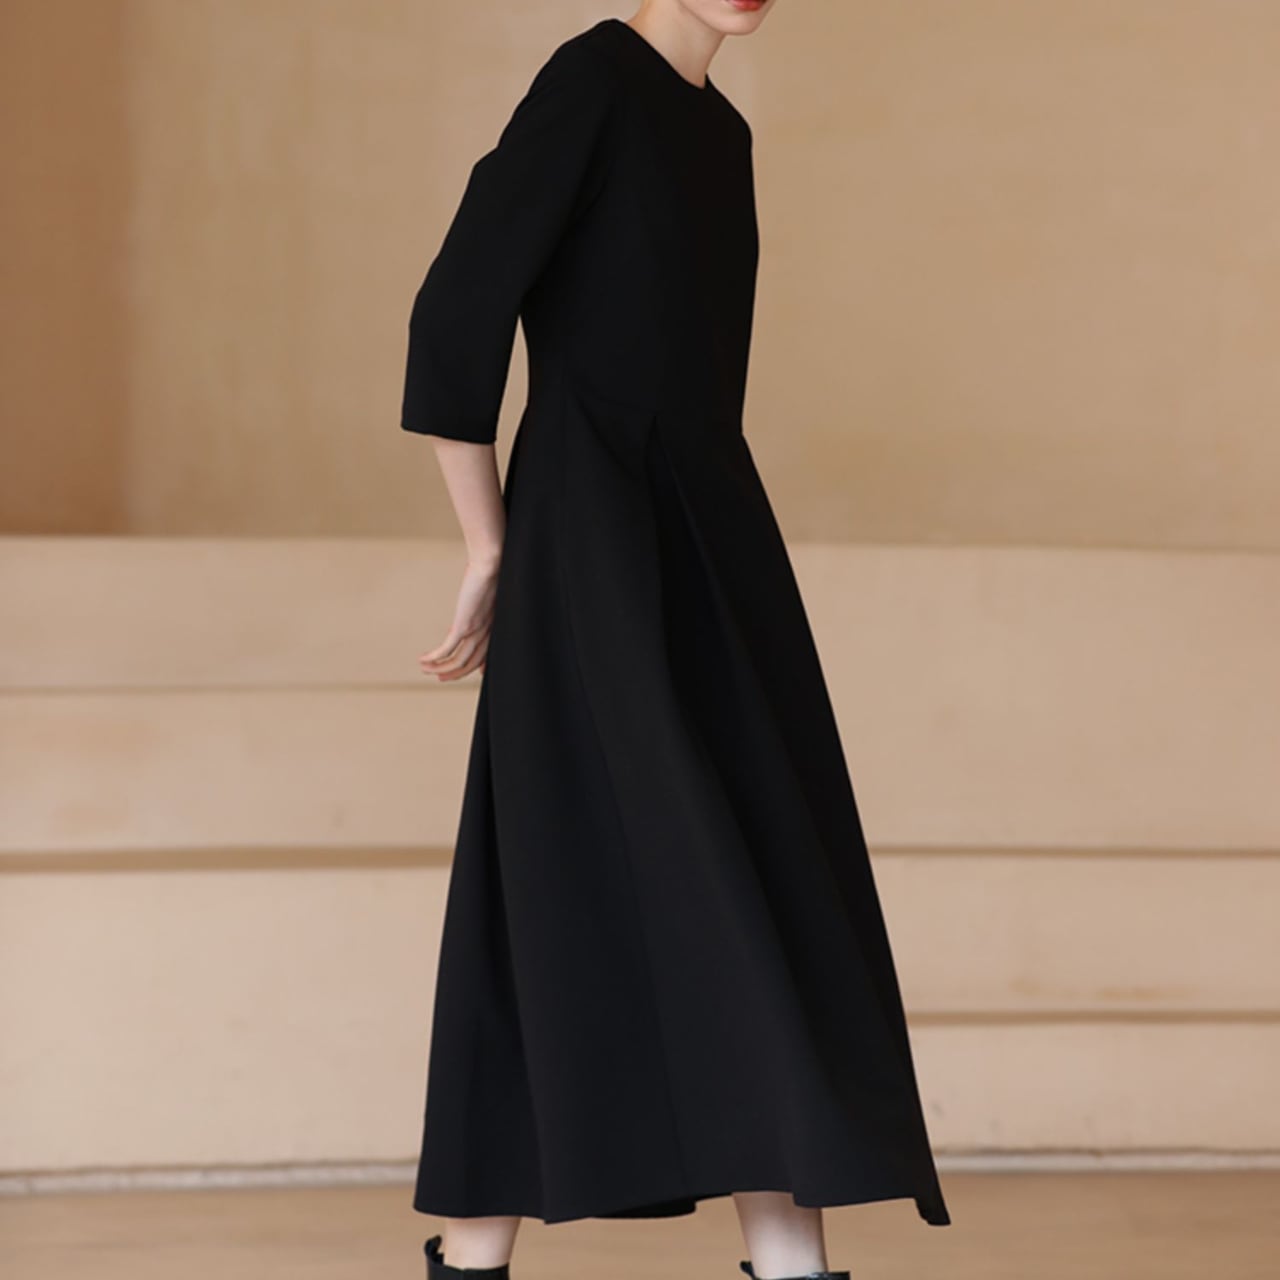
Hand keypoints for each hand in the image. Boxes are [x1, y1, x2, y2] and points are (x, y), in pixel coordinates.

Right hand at [419, 555, 501, 680]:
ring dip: (440, 668)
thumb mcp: (486, 593)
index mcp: (494, 626)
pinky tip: (423, 659)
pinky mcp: (465, 625)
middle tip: (440, 677)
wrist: (492, 563)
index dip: (476, 667)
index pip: (485, 654)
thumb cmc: (491, 572)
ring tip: (426, 669)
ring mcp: (476, 630)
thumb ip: (480, 603)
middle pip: (471, 663)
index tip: (466, 673)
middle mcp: (487, 632)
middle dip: (454, 673)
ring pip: (458, 661)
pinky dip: (434, 658)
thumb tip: (471, 605)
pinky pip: (447, 649)